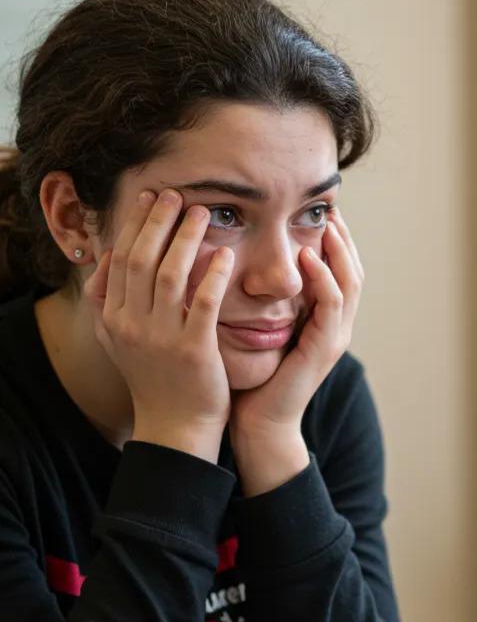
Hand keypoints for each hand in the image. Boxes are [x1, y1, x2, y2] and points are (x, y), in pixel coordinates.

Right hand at [84, 189, 232, 461]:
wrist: (176, 427)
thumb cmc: (156, 380)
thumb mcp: (119, 341)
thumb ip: (109, 302)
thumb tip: (106, 259)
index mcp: (113, 318)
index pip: (120, 258)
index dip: (134, 224)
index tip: (149, 197)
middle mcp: (131, 324)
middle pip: (140, 259)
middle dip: (157, 221)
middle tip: (175, 194)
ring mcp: (161, 337)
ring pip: (169, 274)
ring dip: (185, 238)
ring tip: (202, 213)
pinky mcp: (193, 350)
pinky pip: (203, 303)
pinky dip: (213, 275)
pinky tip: (226, 255)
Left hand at [229, 213, 362, 494]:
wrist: (257, 421)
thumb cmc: (251, 376)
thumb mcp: (259, 326)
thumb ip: (264, 297)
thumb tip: (242, 257)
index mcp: (323, 319)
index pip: (338, 268)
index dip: (333, 239)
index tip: (317, 209)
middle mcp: (336, 325)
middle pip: (353, 269)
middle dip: (343, 237)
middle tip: (329, 207)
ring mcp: (334, 337)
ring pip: (350, 282)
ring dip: (339, 251)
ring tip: (326, 223)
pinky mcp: (325, 348)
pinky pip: (331, 305)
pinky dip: (324, 279)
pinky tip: (308, 258)